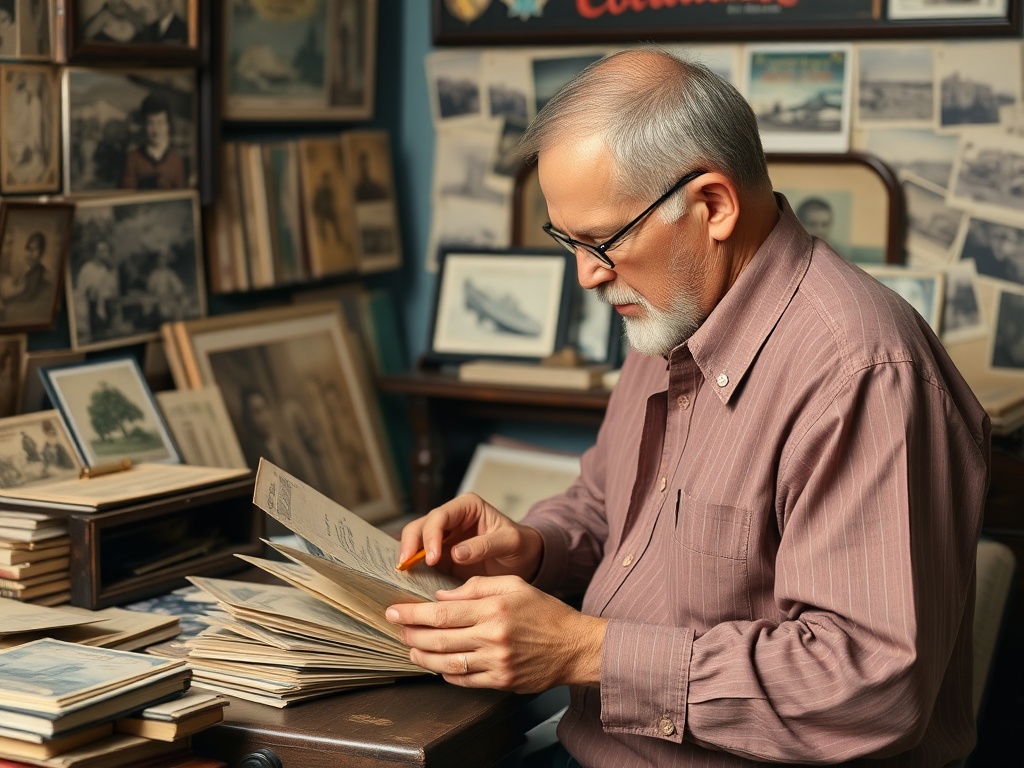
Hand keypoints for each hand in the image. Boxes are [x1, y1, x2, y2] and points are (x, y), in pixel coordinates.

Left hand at [386, 575, 606, 692]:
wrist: (575, 646)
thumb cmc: (545, 612)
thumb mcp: (514, 584)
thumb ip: (476, 586)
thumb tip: (442, 595)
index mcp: (494, 609)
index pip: (442, 612)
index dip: (412, 613)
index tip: (394, 610)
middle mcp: (493, 637)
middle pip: (438, 640)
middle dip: (411, 635)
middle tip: (397, 629)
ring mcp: (496, 663)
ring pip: (446, 664)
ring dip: (422, 658)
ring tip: (410, 650)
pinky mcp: (501, 682)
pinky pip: (463, 681)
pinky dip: (445, 674)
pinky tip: (437, 666)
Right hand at [397, 493, 543, 581]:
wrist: (525, 560)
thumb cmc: (520, 546)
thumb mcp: (510, 542)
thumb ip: (486, 545)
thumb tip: (456, 553)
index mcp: (468, 507)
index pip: (440, 516)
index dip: (431, 535)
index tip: (433, 558)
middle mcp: (451, 519)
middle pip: (421, 526)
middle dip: (411, 544)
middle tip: (406, 566)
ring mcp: (444, 538)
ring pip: (415, 541)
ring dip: (407, 556)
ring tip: (404, 574)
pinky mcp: (441, 557)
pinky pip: (421, 560)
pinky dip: (414, 568)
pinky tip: (409, 581)